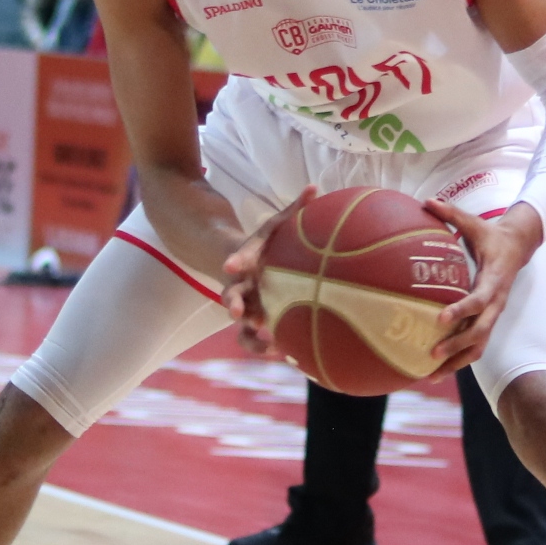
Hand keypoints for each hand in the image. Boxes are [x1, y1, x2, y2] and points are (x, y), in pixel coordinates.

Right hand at [218, 183, 317, 355]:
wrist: (239, 265)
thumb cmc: (266, 245)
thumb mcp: (276, 226)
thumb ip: (294, 209)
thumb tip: (315, 187)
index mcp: (245, 260)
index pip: (238, 258)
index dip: (235, 261)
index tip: (230, 266)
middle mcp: (240, 285)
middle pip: (230, 295)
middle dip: (231, 303)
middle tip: (236, 312)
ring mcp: (244, 307)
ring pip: (240, 325)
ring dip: (251, 336)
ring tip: (269, 346)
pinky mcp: (252, 322)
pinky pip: (255, 338)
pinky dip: (267, 347)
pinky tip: (290, 356)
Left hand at [422, 200, 539, 368]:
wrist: (519, 247)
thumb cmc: (491, 235)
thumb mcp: (474, 223)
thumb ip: (451, 214)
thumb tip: (426, 200)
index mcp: (494, 280)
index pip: (479, 300)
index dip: (462, 310)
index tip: (441, 318)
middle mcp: (496, 302)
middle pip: (480, 332)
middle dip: (457, 345)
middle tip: (432, 354)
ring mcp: (494, 314)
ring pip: (479, 345)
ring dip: (457, 362)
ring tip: (431, 376)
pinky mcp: (489, 320)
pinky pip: (477, 344)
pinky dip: (460, 359)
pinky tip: (439, 370)